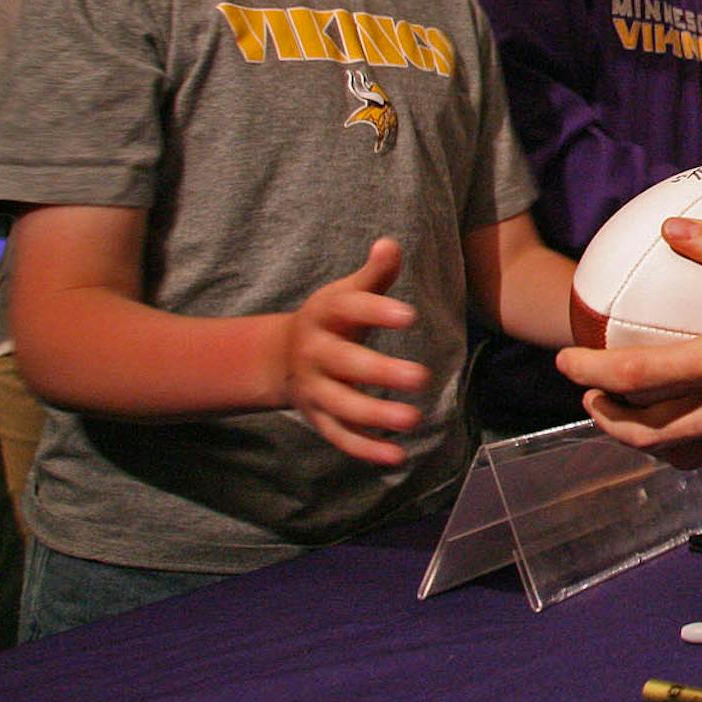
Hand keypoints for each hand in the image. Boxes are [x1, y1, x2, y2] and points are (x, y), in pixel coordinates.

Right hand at [280, 238, 426, 465]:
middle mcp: (315, 353)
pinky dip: (366, 450)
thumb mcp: (346, 293)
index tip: (409, 315)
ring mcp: (315, 389)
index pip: (350, 309)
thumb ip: (374, 274)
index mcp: (324, 315)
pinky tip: (398, 456)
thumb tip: (391, 245)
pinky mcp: (319, 418)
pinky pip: (341, 437)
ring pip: (342, 405)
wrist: (280, 357)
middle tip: (421, 377)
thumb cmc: (331, 320)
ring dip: (375, 416)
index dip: (376, 311)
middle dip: (380, 371)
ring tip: (414, 419)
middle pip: (346, 363)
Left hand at [556, 218, 701, 466]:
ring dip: (637, 437)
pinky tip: (680, 426)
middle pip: (645, 430)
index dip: (592, 369)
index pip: (639, 375)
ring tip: (624, 412)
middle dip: (605, 415)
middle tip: (588, 392)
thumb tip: (674, 228)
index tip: (566, 357)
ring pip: (674, 452)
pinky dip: (678, 447)